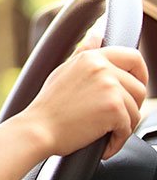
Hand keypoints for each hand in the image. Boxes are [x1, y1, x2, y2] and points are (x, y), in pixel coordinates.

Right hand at [22, 46, 147, 159]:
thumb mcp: (64, 70)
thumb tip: (97, 36)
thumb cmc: (49, 105)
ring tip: (102, 131)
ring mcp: (109, 87)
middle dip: (130, 106)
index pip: (133, 57)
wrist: (39, 128)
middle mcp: (102, 67)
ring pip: (136, 111)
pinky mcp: (114, 108)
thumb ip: (83, 53)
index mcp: (91, 57)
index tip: (135, 87)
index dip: (141, 74)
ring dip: (123, 126)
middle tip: (112, 118)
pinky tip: (102, 142)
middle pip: (139, 88)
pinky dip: (117, 140)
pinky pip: (129, 128)